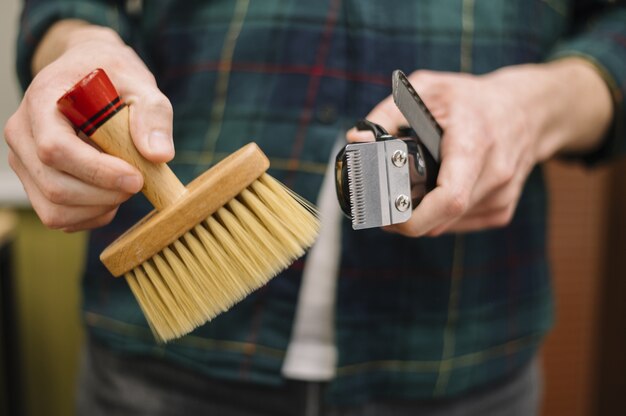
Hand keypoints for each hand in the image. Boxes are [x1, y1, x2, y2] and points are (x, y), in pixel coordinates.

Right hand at [3, 20, 173, 231]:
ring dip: (101, 207)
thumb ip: (153, 115)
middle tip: (140, 181)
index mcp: (42, 101)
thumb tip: (159, 155)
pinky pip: (59, 218)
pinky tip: (111, 193)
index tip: (136, 177)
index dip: (97, 171)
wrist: (87, 76)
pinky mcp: (34, 183)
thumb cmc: (112, 78)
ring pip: (55, 210)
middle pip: (56, 186)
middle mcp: (22, 134)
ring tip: (126, 185)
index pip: (55, 148)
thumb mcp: (140, 84)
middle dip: (106, 194)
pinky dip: (93, 215)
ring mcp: (24, 162)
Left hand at [347, 60, 611, 236]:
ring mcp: (502, 195)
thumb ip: (387, 114)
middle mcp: (495, 173)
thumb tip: (356, 140)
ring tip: (405, 196)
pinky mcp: (503, 209)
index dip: (414, 217)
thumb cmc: (471, 98)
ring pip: (449, 225)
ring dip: (423, 219)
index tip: (386, 215)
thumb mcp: (427, 89)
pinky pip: (460, 225)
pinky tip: (434, 196)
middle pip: (443, 217)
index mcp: (475, 143)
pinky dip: (440, 218)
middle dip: (406, 219)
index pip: (450, 197)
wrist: (528, 109)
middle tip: (380, 208)